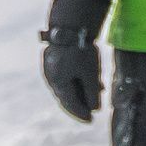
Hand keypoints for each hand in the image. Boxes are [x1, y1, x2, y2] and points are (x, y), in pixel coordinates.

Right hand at [40, 0, 110, 121]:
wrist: (69, 25)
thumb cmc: (80, 51)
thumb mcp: (90, 73)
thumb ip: (92, 93)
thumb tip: (94, 109)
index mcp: (58, 84)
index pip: (70, 104)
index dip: (81, 114)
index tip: (90, 121)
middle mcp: (51, 78)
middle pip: (67, 96)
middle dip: (80, 105)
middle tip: (90, 112)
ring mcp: (51, 68)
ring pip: (67, 85)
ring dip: (80, 92)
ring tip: (94, 96)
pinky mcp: (55, 59)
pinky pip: (66, 75)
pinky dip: (77, 81)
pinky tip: (90, 81)